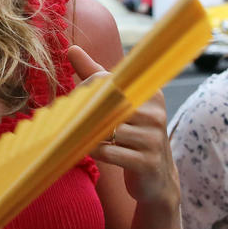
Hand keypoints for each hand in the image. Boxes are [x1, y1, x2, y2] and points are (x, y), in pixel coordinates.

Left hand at [68, 45, 177, 209]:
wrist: (157, 180)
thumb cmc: (133, 135)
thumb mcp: (119, 103)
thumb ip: (96, 75)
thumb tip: (71, 48)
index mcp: (151, 94)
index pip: (110, 80)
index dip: (86, 89)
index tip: (74, 100)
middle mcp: (155, 113)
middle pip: (107, 103)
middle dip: (85, 112)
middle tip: (70, 119)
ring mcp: (153, 138)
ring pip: (107, 129)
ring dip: (89, 134)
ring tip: (85, 136)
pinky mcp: (146, 162)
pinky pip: (108, 152)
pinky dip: (94, 151)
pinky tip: (91, 150)